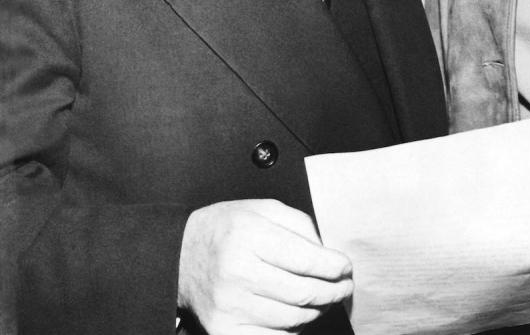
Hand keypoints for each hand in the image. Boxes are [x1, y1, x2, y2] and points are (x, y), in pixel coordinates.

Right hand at [178, 199, 352, 333]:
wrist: (181, 256)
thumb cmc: (228, 229)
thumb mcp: (263, 209)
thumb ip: (299, 225)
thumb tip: (327, 253)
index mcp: (249, 236)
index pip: (306, 260)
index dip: (334, 267)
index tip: (346, 267)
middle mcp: (238, 272)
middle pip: (303, 293)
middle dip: (333, 291)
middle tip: (345, 287)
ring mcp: (230, 306)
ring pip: (292, 319)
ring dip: (318, 310)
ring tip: (327, 299)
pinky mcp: (224, 330)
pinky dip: (294, 329)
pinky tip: (301, 315)